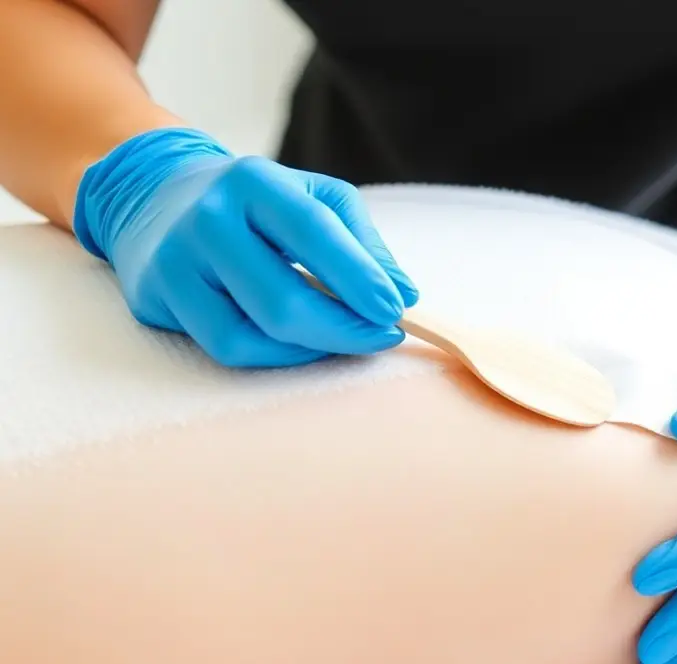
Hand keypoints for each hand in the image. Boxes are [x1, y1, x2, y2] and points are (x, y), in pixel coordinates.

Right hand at [73, 127, 416, 366]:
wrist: (158, 196)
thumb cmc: (259, 204)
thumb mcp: (316, 199)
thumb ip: (364, 242)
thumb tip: (404, 293)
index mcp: (253, 181)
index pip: (312, 232)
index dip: (359, 277)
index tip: (395, 309)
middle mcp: (207, 219)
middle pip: (282, 300)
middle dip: (344, 329)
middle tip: (382, 335)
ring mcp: (175, 262)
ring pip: (249, 335)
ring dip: (311, 349)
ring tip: (344, 338)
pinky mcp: (156, 298)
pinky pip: (226, 347)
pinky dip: (275, 355)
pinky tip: (302, 342)